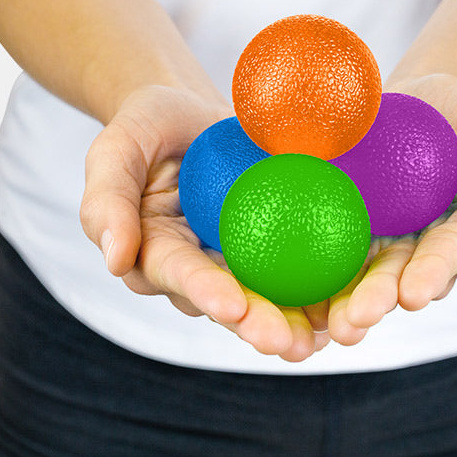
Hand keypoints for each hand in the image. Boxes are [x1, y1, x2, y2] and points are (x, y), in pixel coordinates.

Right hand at [79, 85, 326, 360]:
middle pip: (229, 303)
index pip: (178, 273)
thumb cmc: (149, 128)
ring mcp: (240, 261)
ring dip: (295, 323)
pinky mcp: (276, 246)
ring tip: (321, 339)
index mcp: (155, 251)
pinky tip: (350, 310)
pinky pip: (301, 273)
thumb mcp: (117, 148)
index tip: (233, 308)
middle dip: (256, 326)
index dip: (205, 291)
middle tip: (284, 342)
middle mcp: (199, 268)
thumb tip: (115, 260)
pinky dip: (325, 293)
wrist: (195, 113)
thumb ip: (107, 199)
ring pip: (268, 300)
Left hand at [327, 74, 456, 344]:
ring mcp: (380, 245)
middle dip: (380, 300)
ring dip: (344, 303)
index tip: (414, 293)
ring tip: (329, 323)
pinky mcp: (341, 231)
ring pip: (362, 278)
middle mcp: (422, 251)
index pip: (453, 256)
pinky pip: (325, 255)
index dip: (434, 273)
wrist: (410, 100)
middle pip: (402, 279)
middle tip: (356, 319)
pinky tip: (291, 296)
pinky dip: (311, 276)